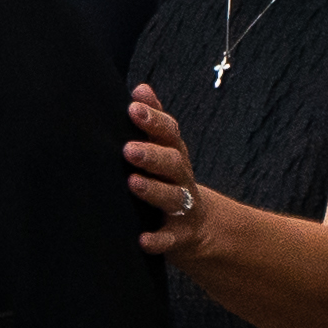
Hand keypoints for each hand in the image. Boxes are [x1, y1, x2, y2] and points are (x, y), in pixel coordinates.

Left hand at [124, 85, 215, 256]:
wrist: (199, 228)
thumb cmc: (170, 181)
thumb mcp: (166, 151)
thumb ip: (153, 122)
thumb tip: (140, 88)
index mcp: (174, 154)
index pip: (169, 132)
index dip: (154, 119)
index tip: (133, 108)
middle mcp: (181, 179)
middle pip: (172, 163)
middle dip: (152, 155)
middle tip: (128, 150)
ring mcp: (182, 208)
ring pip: (171, 197)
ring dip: (153, 191)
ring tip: (133, 183)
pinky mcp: (179, 236)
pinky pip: (169, 239)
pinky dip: (157, 240)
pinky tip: (143, 240)